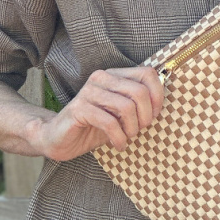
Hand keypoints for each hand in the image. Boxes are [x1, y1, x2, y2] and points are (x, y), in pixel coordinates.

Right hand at [32, 65, 164, 161]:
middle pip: (139, 92)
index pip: (148, 74)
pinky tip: (118, 145)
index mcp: (114, 75)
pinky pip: (110, 122)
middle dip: (145, 117)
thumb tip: (161, 105)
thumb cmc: (94, 127)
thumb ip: (137, 105)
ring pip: (127, 107)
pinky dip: (119, 138)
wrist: (59, 138)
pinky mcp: (79, 109)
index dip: (158, 96)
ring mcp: (89, 92)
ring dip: (132, 129)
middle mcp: (102, 78)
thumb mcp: (121, 114)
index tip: (154, 116)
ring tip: (127, 138)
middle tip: (139, 131)